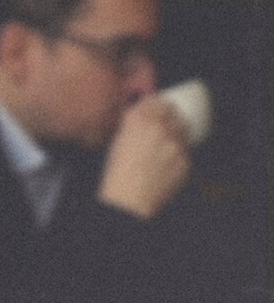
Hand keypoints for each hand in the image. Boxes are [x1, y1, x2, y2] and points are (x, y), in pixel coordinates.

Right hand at [98, 97, 191, 219]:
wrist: (129, 201)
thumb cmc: (118, 175)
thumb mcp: (118, 141)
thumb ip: (132, 122)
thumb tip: (141, 112)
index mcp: (138, 120)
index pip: (157, 101)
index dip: (157, 106)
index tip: (156, 110)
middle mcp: (159, 128)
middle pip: (174, 114)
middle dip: (169, 120)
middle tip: (161, 130)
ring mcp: (175, 145)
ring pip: (183, 131)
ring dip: (175, 136)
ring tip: (163, 151)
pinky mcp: (185, 161)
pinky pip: (185, 152)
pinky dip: (178, 156)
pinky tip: (164, 166)